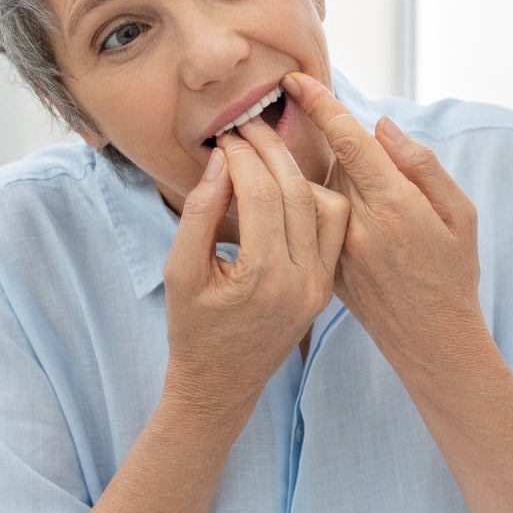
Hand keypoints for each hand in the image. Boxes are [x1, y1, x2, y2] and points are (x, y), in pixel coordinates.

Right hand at [161, 114, 348, 420]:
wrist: (221, 385)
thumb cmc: (191, 330)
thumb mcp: (179, 271)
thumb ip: (198, 213)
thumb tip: (221, 159)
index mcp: (262, 278)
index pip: (260, 194)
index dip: (242, 157)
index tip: (225, 137)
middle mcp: (301, 281)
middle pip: (295, 192)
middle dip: (270, 151)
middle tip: (248, 127)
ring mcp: (320, 286)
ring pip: (325, 206)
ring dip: (297, 171)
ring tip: (266, 149)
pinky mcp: (327, 287)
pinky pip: (333, 229)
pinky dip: (315, 198)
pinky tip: (289, 184)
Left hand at [282, 72, 486, 364]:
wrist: (432, 341)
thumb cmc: (454, 273)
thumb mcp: (461, 214)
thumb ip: (423, 165)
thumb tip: (383, 127)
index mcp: (395, 206)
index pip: (349, 142)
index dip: (321, 105)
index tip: (295, 79)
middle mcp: (359, 226)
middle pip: (327, 161)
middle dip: (319, 139)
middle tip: (320, 129)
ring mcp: (337, 250)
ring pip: (314, 189)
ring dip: (316, 171)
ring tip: (332, 174)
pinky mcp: (324, 267)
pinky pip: (308, 220)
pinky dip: (309, 201)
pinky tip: (324, 203)